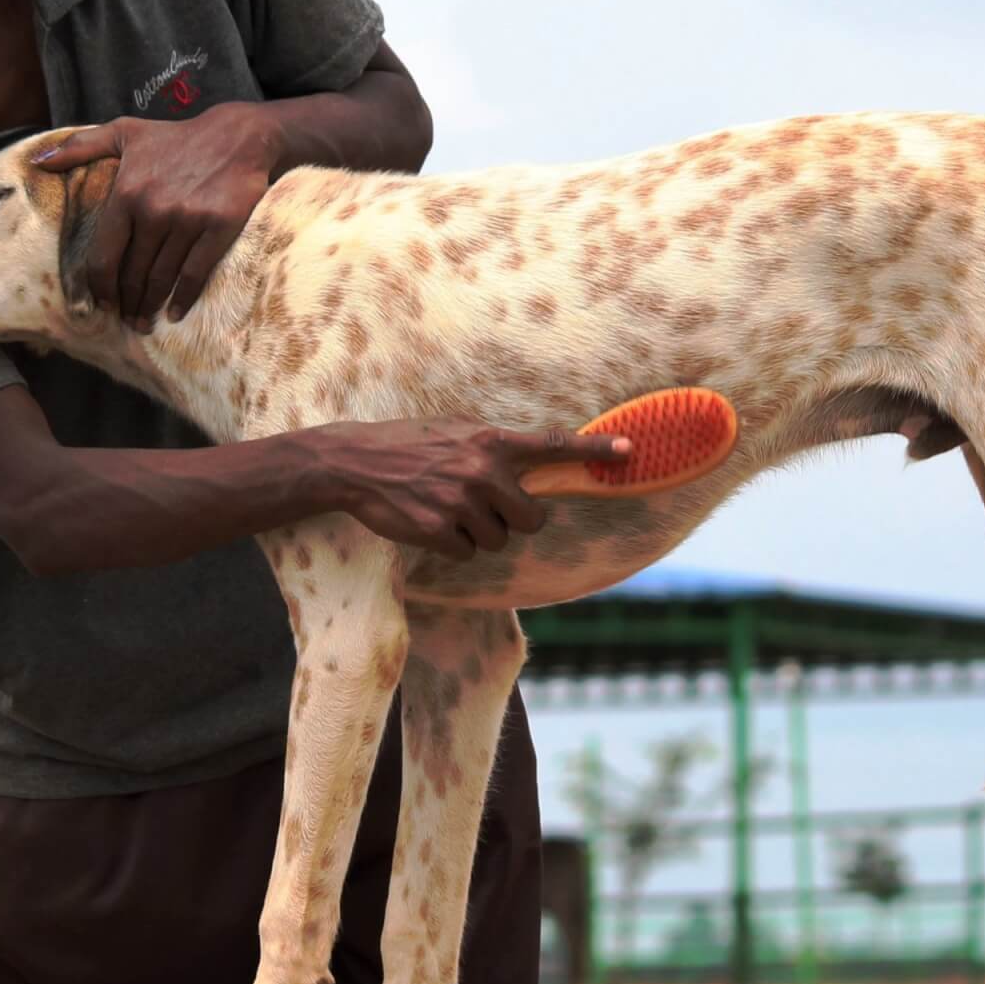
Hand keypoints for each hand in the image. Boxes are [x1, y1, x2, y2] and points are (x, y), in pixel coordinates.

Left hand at [33, 104, 282, 329]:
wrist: (239, 136)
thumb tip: (39, 160)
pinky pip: (194, 274)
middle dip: (126, 303)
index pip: (104, 256)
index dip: (100, 287)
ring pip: (161, 278)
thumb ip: (80, 146)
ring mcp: (187, 221)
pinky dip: (183, 299)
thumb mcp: (125, 132)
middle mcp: (154, 210)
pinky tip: (175, 313)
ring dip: (150, 306)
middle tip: (126, 320)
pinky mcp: (218, 229)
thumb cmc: (177, 137)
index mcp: (127, 193)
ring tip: (145, 322)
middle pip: (132, 273)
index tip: (103, 303)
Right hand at [306, 421, 632, 559]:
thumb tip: (529, 461)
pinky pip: (465, 553)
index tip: (630, 451)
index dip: (594, 450)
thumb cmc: (408, 444)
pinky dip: (449, 544)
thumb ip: (494, 446)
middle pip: (531, 518)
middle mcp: (482, 470)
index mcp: (490, 441)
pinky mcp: (438, 531)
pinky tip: (427, 521)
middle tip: (484, 506)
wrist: (354, 462)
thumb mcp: (455, 430)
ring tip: (444, 506)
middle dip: (514, 520)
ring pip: (497, 540)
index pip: (553, 446)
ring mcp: (460, 503)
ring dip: (476, 532)